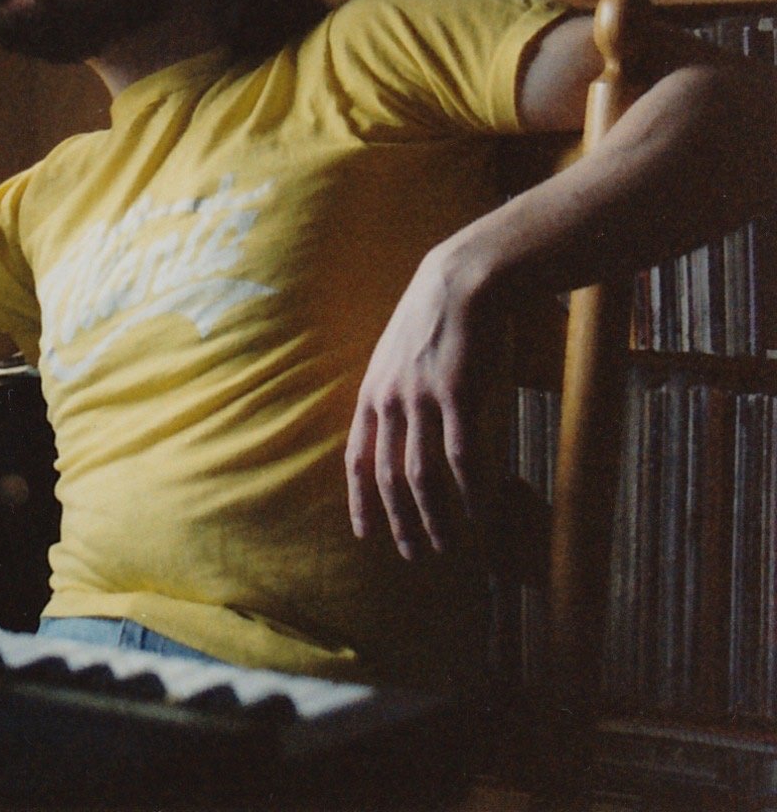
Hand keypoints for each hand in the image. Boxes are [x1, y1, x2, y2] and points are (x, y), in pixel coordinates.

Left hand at [345, 245, 502, 559]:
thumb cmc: (435, 319)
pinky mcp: (458, 396)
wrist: (464, 281)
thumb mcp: (396, 356)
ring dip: (435, 518)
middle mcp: (389, 401)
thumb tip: (397, 431)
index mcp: (371, 394)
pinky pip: (461, 458)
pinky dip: (470, 493)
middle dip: (399, 522)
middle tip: (413, 554)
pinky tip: (479, 515)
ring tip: (448, 546)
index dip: (360, 501)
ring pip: (422, 476)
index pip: (357, 460)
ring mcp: (422, 399)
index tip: (366, 534)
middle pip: (388, 478)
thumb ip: (393, 393)